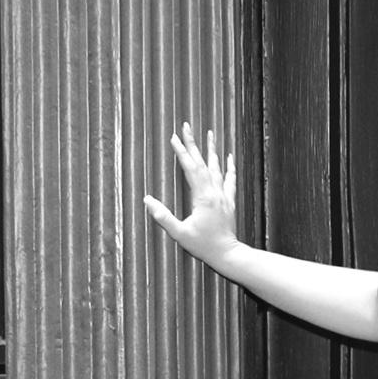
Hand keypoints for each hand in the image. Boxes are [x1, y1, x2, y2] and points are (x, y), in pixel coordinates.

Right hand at [142, 124, 241, 264]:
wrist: (227, 253)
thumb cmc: (202, 245)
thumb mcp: (179, 233)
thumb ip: (163, 216)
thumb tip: (147, 200)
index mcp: (202, 197)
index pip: (190, 168)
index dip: (181, 152)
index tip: (174, 137)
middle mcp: (215, 192)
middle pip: (202, 162)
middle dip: (193, 143)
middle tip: (187, 125)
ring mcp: (223, 196)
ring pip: (217, 167)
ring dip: (211, 149)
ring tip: (209, 132)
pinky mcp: (229, 201)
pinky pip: (230, 179)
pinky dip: (229, 166)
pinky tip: (228, 156)